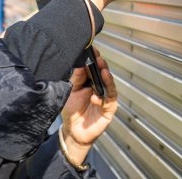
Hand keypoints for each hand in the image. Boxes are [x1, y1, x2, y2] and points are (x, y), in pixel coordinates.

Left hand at [60, 49, 117, 164]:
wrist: (73, 132)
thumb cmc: (72, 111)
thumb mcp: (71, 92)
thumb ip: (76, 78)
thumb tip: (80, 63)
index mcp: (90, 82)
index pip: (94, 68)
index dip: (94, 59)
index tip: (91, 50)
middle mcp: (100, 88)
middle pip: (103, 74)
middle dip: (101, 65)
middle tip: (98, 58)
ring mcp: (106, 98)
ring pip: (110, 85)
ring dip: (107, 77)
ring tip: (103, 70)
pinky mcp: (109, 109)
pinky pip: (109, 101)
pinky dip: (103, 97)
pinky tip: (96, 96)